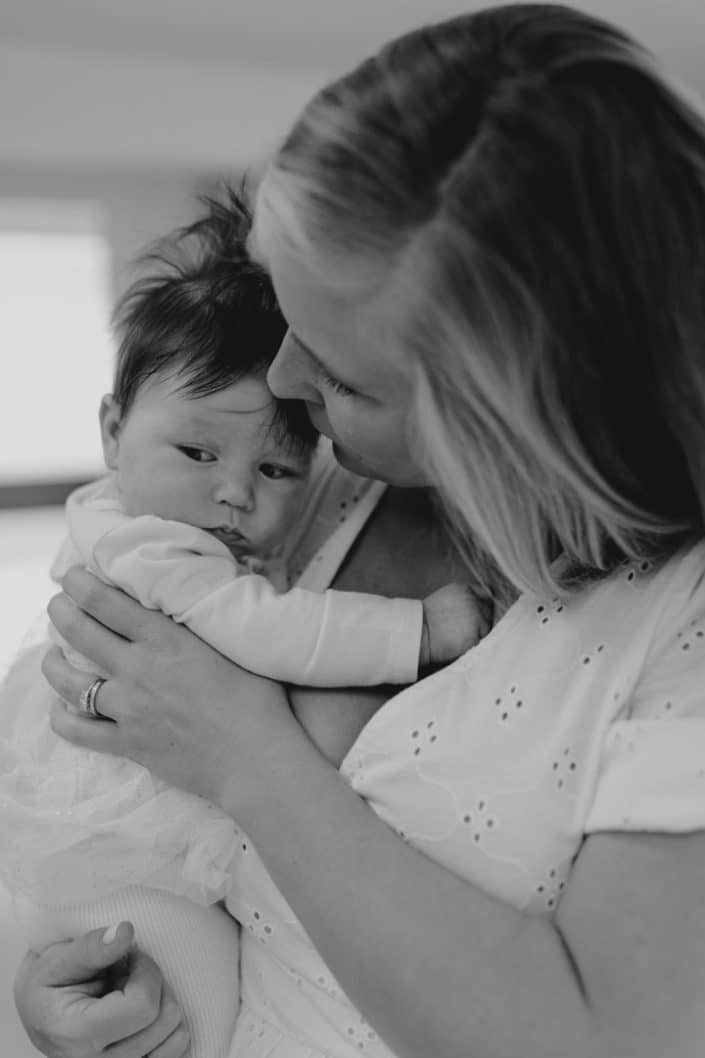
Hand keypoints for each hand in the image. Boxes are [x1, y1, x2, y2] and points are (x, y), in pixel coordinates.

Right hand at [14, 922, 189, 1057]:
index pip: (143, 1005)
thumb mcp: (58, 958)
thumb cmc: (47, 984)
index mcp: (75, 1036)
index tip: (130, 956)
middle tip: (130, 972)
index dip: (146, 970)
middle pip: (165, 1019)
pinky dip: (167, 1026)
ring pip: (177, 1037)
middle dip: (155, 983)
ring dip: (163, 1005)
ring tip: (133, 993)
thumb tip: (124, 932)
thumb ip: (93, 946)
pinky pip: (176, 1050)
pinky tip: (142, 1013)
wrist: (39, 1014)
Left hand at [41, 566, 293, 815]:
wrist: (255, 758)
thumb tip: (199, 598)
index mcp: (164, 639)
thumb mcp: (232, 645)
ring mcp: (128, 708)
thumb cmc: (259, 698)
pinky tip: (60, 708)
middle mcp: (138, 669)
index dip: (81, 584)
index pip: (107, 603)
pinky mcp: (128, 744)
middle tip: (57, 603)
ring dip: (53, 664)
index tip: (72, 575)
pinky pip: (79, 731)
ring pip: (70, 683)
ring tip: (51, 655)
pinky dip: (62, 718)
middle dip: (61, 611)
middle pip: (80, 633)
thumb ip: (203, 623)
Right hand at [420, 583, 490, 667]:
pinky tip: (458, 644)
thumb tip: (475, 608)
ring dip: (477, 634)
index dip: (482, 607)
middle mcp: (473, 601)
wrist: (417, 634)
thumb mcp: (444, 600)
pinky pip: (480, 642)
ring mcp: (476, 617)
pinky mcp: (476, 635)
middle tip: (464, 631)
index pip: (485, 596)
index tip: (479, 615)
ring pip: (486, 628)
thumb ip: (462, 600)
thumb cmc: (425, 621)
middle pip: (488, 612)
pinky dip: (472, 645)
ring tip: (457, 637)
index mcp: (464, 590)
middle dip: (481, 621)